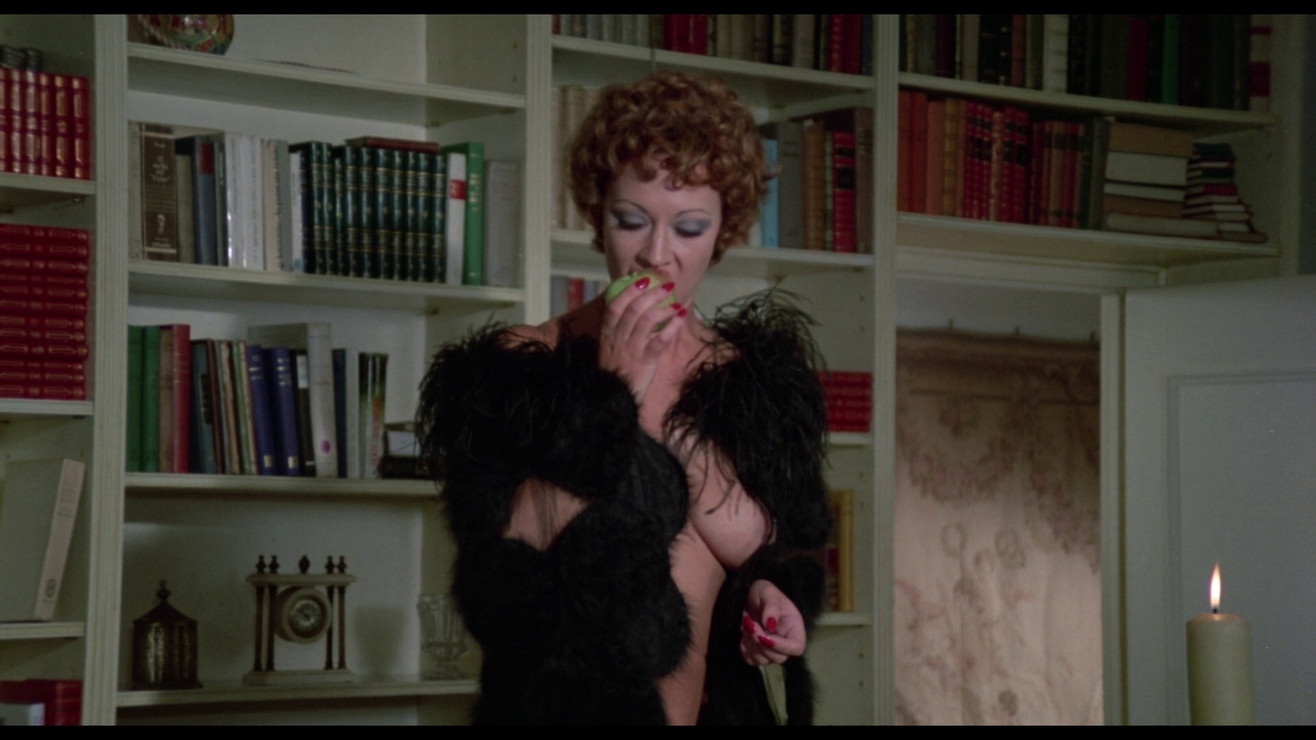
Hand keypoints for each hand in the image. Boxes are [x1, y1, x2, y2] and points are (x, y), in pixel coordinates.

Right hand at [598, 275, 686, 400]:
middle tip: (667, 285)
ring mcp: (632, 348)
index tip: (644, 279)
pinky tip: (681, 315)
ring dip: (664, 307)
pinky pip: (660, 339)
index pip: (615, 305)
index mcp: (608, 332)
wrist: (615, 397)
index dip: (630, 290)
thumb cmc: (615, 369)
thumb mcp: (610, 346)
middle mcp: (618, 337)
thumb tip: (634, 306)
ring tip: (676, 301)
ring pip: (647, 320)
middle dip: (652, 293)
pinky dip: (673, 325)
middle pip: (634, 308)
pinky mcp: (646, 360)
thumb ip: (620, 328)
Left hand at [740, 579, 805, 665]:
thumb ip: (771, 607)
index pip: (796, 647)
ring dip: (751, 645)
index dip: (781, 646)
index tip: (764, 636)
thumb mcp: (768, 592)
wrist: (749, 596)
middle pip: (778, 657)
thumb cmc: (763, 592)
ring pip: (763, 660)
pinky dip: (745, 648)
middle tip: (750, 624)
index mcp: (794, 628)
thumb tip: (771, 626)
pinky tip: (745, 633)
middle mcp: (785, 642)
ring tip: (747, 625)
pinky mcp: (757, 653)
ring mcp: (771, 650)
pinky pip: (751, 659)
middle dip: (761, 643)